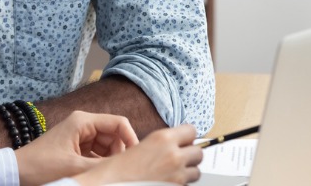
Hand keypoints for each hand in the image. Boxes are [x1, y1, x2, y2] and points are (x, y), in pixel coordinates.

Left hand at [14, 110, 138, 185]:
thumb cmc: (41, 165)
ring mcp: (80, 135)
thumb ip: (102, 167)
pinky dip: (100, 164)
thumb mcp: (75, 168)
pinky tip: (96, 174)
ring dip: (109, 160)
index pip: (119, 123)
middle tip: (118, 172)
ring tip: (103, 174)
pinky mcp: (77, 147)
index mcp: (83, 121)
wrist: (18, 171)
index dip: (132, 140)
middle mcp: (83, 124)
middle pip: (115, 136)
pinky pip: (98, 153)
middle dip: (119, 153)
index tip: (136, 160)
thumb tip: (123, 170)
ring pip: (108, 146)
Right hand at [72, 123, 202, 185]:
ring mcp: (177, 175)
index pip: (192, 130)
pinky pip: (188, 185)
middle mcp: (173, 155)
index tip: (183, 140)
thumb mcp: (140, 145)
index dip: (187, 136)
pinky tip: (168, 181)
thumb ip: (161, 143)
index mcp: (162, 138)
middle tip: (180, 158)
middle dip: (190, 155)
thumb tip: (177, 143)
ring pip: (196, 172)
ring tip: (174, 172)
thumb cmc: (119, 169)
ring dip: (188, 172)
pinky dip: (181, 184)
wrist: (111, 183)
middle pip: (199, 152)